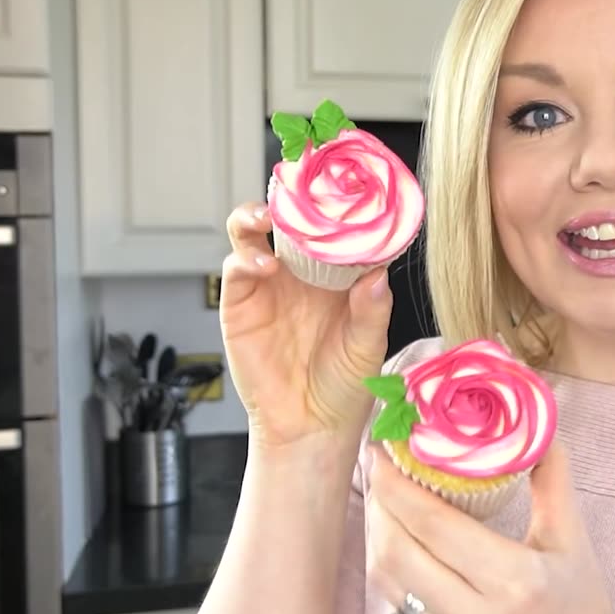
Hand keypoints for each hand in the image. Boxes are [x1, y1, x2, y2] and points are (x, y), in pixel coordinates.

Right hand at [219, 202, 393, 453]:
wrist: (309, 427)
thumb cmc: (345, 386)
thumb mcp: (367, 347)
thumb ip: (372, 311)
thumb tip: (378, 274)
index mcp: (338, 274)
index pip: (333, 227)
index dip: (335, 205)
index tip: (345, 185)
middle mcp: (302, 272)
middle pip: (288, 219)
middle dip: (289, 197)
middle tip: (296, 187)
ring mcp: (269, 284)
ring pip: (253, 233)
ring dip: (256, 216)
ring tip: (267, 219)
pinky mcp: (240, 304)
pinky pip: (236, 270)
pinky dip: (246, 259)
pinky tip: (264, 266)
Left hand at [366, 443, 610, 613]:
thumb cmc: (580, 602)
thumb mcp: (572, 540)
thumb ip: (552, 479)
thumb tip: (533, 427)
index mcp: (515, 580)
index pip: (435, 526)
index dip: (397, 487)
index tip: (381, 453)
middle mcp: (477, 613)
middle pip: (396, 554)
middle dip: (379, 506)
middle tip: (379, 468)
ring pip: (388, 581)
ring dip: (378, 534)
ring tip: (386, 497)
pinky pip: (398, 598)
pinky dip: (390, 562)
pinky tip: (398, 535)